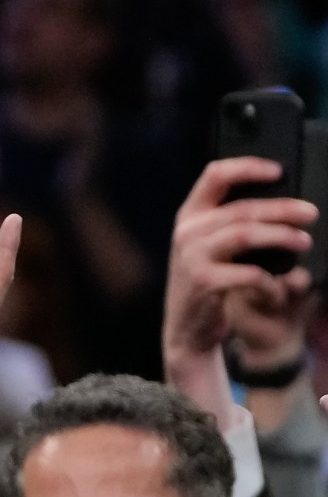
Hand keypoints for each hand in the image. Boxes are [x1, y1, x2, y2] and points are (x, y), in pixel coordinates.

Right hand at [165, 157, 314, 369]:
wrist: (187, 328)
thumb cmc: (208, 282)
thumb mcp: (209, 247)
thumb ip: (230, 224)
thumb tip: (281, 204)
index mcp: (189, 215)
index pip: (215, 175)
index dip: (248, 167)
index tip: (279, 171)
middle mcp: (187, 231)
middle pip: (241, 208)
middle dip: (282, 208)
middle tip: (310, 213)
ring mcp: (193, 256)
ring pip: (246, 234)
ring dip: (282, 236)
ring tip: (304, 241)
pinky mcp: (205, 282)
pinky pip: (250, 273)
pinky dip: (272, 281)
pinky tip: (279, 289)